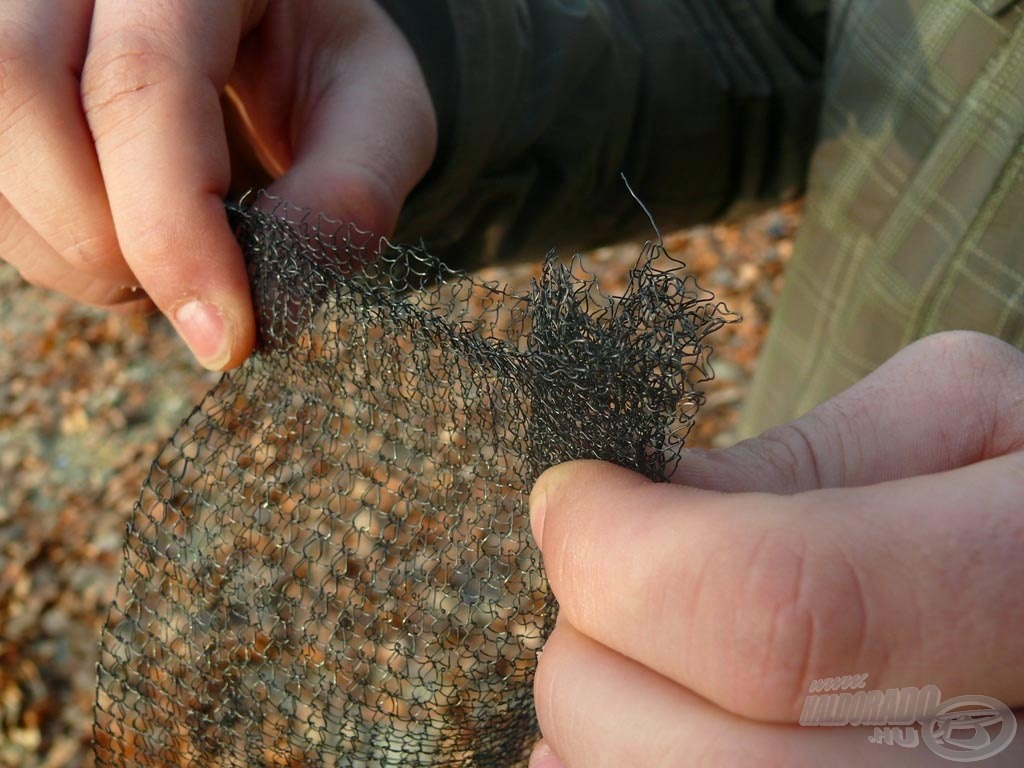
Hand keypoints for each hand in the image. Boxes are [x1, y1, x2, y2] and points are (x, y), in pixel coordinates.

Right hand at [0, 0, 435, 368]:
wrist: (280, 31)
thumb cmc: (330, 64)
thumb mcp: (380, 114)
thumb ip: (347, 192)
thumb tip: (270, 307)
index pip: (142, 83)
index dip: (172, 229)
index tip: (226, 336)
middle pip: (19, 91)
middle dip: (100, 235)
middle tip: (191, 293)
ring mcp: (21, 6)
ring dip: (65, 245)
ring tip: (160, 264)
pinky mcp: (0, 64)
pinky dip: (43, 239)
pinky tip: (115, 241)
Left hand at [528, 331, 1023, 766]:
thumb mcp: (972, 420)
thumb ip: (807, 458)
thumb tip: (640, 508)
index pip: (777, 610)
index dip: (623, 554)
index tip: (572, 499)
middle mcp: (1017, 761)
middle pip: (712, 760)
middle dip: (596, 657)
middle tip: (601, 583)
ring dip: (600, 738)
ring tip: (622, 663)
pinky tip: (642, 741)